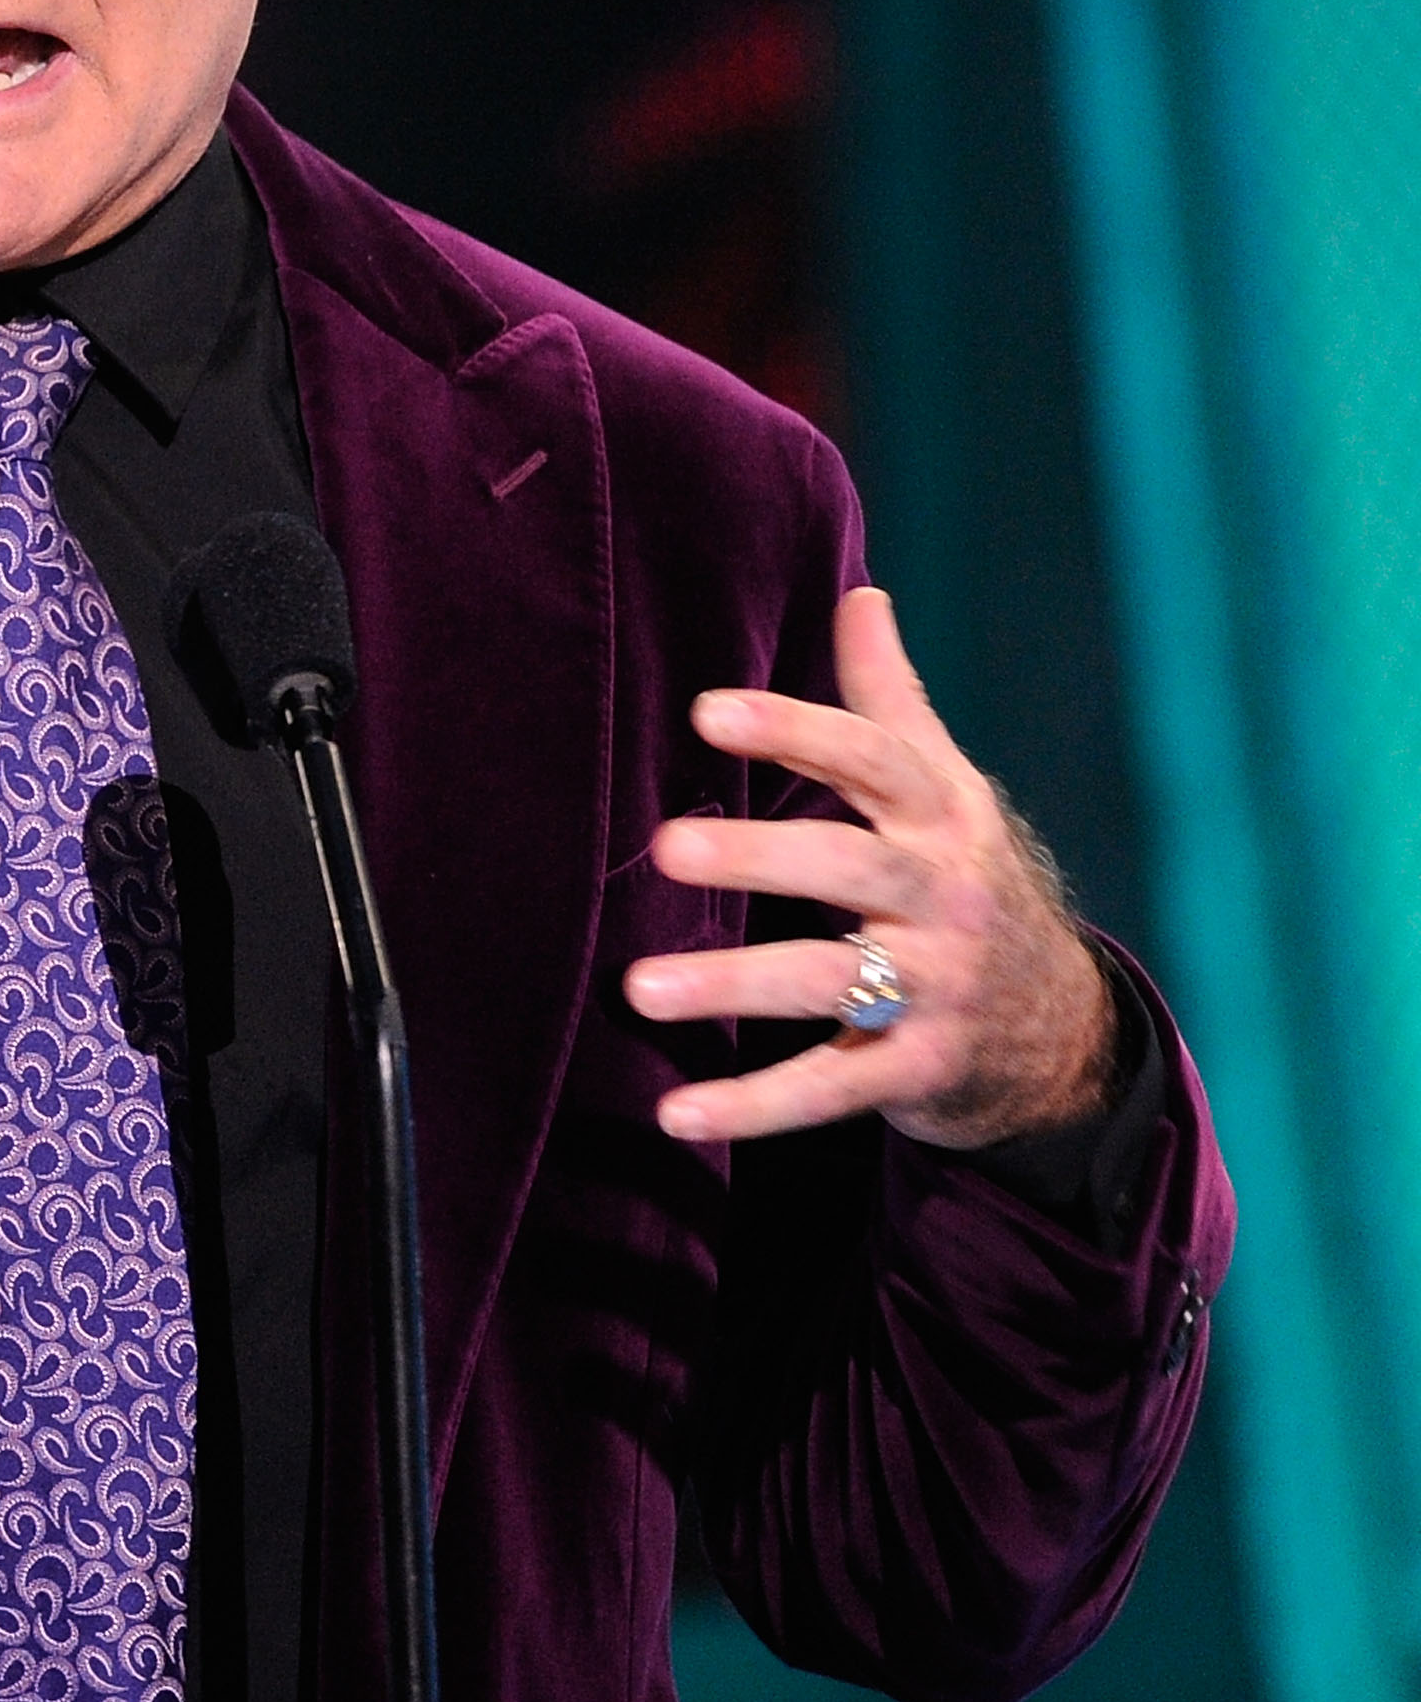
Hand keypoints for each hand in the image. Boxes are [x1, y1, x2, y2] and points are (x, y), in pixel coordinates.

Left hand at [622, 589, 1113, 1149]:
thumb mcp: (943, 787)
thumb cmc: (961, 878)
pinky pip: (830, 1088)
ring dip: (733, 985)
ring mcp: (934, 987)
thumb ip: (889, 699)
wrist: (1062, 1027)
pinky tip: (677, 1111)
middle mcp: (942, 896)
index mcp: (939, 816)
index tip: (710, 711)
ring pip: (829, 981)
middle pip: (846, 866)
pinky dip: (754, 1107)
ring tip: (639, 987)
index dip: (796, 730)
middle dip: (757, 855)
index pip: (872, 760)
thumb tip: (861, 589)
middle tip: (665, 846)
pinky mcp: (916, 1069)